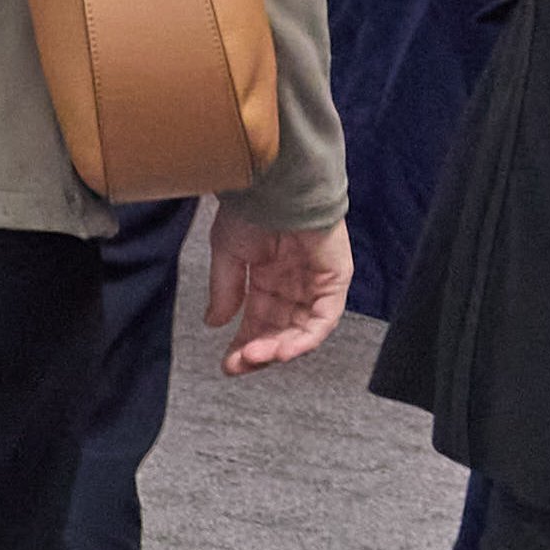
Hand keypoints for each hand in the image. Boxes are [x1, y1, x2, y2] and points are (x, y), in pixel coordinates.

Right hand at [209, 217, 354, 375]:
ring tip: (256, 357)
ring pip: (303, 330)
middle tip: (239, 364)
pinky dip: (306, 337)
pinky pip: (325, 317)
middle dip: (260, 352)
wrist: (274, 185)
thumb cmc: (251, 210)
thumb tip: (215, 323)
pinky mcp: (335, 279)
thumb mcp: (227, 254)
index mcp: (268, 279)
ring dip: (280, 348)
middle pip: (282, 332)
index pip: (260, 322)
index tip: (227, 364)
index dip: (245, 345)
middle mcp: (294, 285)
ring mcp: (316, 283)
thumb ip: (226, 291)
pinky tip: (282, 349)